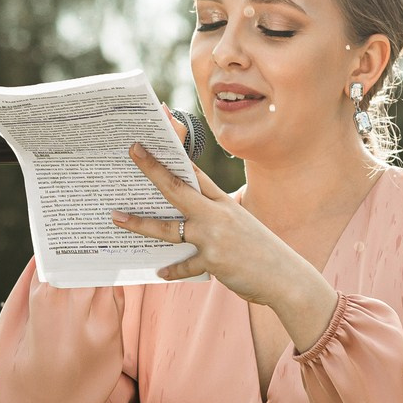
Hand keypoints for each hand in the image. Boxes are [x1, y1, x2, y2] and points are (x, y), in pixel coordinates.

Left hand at [110, 106, 305, 305]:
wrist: (286, 278)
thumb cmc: (260, 251)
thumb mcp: (238, 224)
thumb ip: (213, 216)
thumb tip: (184, 215)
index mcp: (222, 201)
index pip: (194, 170)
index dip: (176, 147)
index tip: (164, 123)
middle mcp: (217, 214)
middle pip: (177, 187)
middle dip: (152, 168)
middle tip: (132, 151)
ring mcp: (213, 237)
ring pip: (168, 227)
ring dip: (139, 223)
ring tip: (116, 218)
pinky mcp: (213, 260)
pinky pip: (184, 264)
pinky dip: (172, 269)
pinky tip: (160, 271)